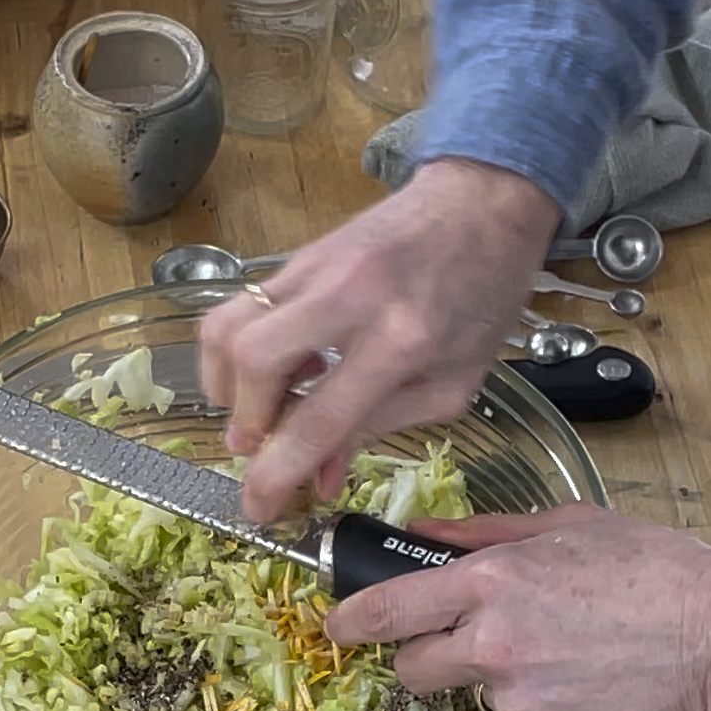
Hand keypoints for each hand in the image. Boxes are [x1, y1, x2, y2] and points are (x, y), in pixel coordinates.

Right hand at [199, 158, 558, 523]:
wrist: (482, 201)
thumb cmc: (482, 297)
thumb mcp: (453, 382)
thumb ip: (381, 429)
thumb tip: (320, 479)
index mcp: (404, 341)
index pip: (319, 419)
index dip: (277, 473)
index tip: (258, 509)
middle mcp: (351, 298)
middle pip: (254, 362)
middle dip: (244, 421)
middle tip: (259, 446)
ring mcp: (317, 267)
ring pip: (229, 326)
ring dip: (227, 383)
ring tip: (257, 409)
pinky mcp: (299, 254)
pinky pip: (243, 306)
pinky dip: (241, 350)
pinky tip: (274, 371)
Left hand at [324, 506, 710, 710]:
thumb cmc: (658, 570)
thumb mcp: (568, 526)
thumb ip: (483, 535)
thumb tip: (423, 536)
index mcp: (492, 584)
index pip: (387, 610)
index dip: (352, 619)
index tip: (341, 625)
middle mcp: (495, 647)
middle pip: (413, 671)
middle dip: (429, 658)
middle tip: (478, 644)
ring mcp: (522, 704)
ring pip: (484, 699)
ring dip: (510, 681)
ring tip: (574, 655)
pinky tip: (596, 687)